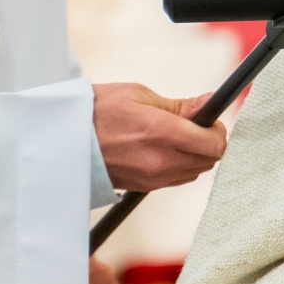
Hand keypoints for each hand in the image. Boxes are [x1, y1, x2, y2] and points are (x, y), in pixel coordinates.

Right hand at [93, 83, 225, 190]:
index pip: (214, 144)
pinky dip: (181, 164)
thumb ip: (180, 105)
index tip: (210, 119)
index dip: (218, 131)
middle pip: (210, 160)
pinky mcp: (144, 188)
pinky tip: (164, 149)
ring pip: (196, 171)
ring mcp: (152, 178)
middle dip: (209, 142)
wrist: (64, 139)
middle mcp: (159, 160)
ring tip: (176, 136)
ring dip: (196, 154)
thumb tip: (210, 102)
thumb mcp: (139, 95)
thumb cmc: (98, 110)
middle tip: (194, 124)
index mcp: (160, 132)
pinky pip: (178, 178)